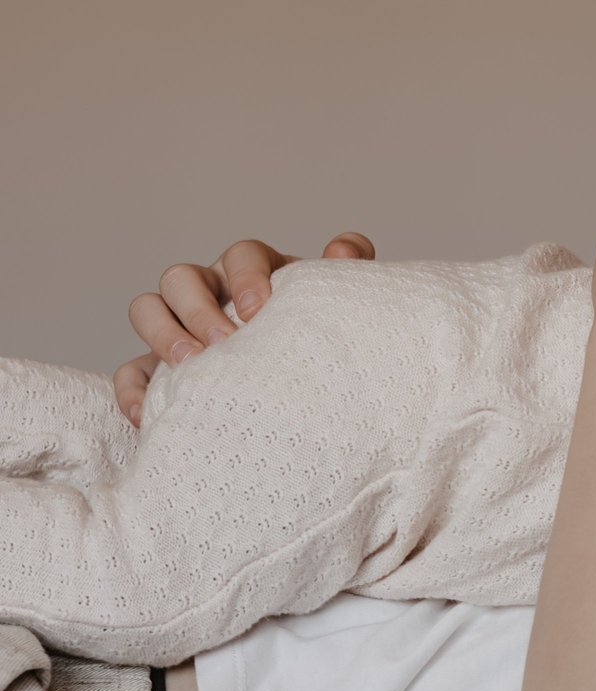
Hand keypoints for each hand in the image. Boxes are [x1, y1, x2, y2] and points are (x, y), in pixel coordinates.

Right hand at [114, 232, 373, 425]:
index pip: (242, 256)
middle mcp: (211, 292)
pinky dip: (132, 390)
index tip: (260, 310)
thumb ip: (345, 270)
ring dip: (161, 334)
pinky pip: (131, 371)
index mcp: (256, 272)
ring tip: (190, 365)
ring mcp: (181, 328)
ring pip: (147, 309)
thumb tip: (342, 250)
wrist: (310, 390)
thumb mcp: (335, 304)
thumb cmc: (319, 335)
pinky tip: (147, 415)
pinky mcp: (160, 369)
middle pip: (182, 278)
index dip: (247, 277)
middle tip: (226, 344)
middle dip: (200, 309)